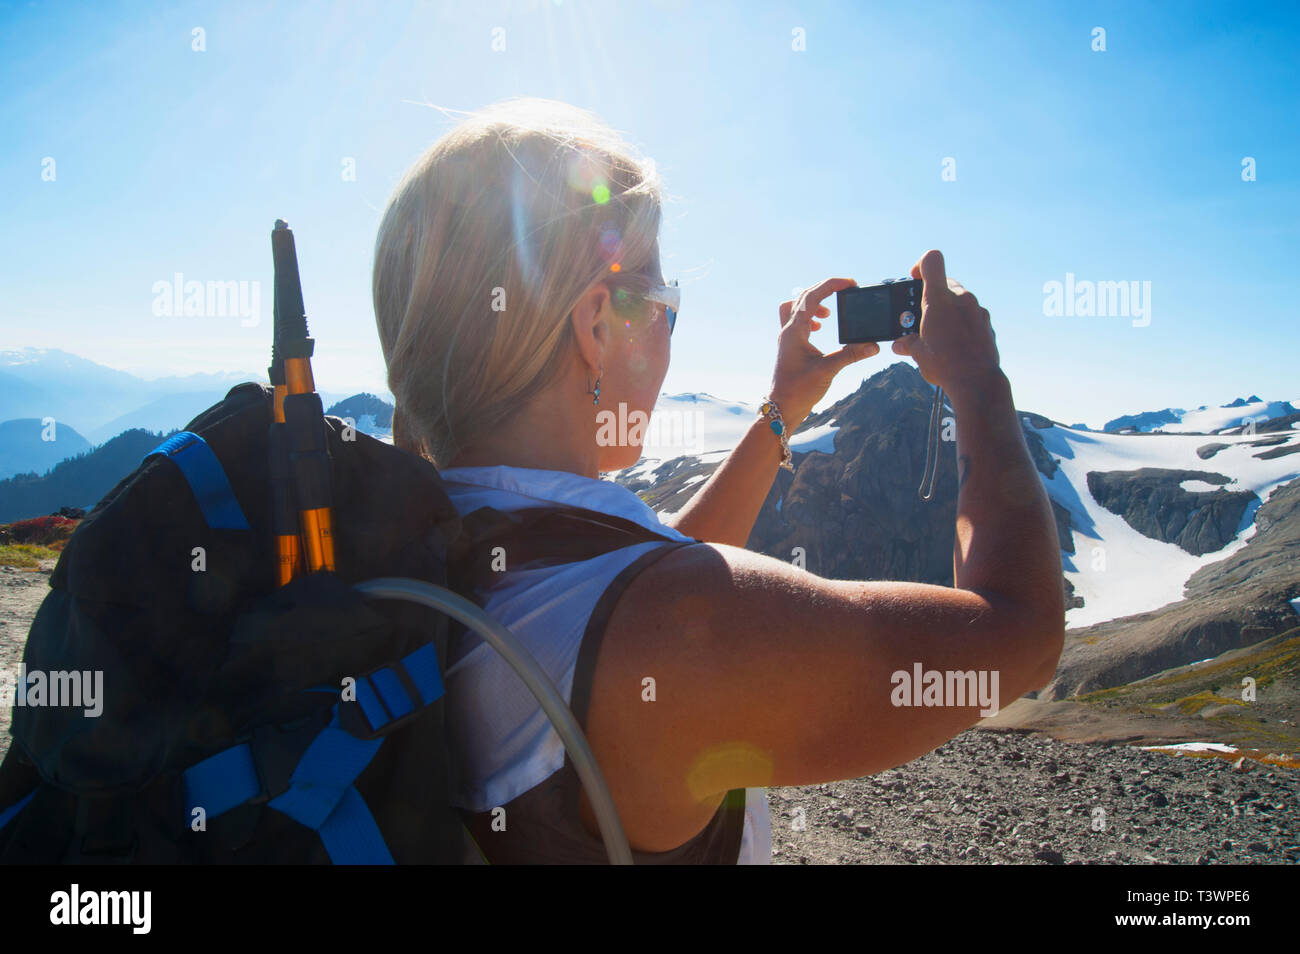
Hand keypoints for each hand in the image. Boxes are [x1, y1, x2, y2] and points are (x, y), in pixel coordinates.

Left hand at [768, 277, 878, 427]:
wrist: (782, 407)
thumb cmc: (798, 391)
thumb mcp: (827, 371)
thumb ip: (850, 355)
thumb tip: (873, 345)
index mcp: (794, 331)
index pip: (812, 297)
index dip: (831, 285)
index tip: (850, 283)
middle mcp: (788, 331)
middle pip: (803, 296)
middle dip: (825, 290)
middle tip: (845, 290)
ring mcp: (788, 338)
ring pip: (796, 307)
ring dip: (814, 302)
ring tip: (829, 313)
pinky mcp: (790, 346)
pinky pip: (797, 320)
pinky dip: (809, 316)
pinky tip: (820, 328)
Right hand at [892, 250, 1000, 392]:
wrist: (976, 381)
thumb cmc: (945, 365)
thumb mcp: (918, 353)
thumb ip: (908, 343)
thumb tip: (900, 344)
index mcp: (939, 300)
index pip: (932, 261)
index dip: (920, 265)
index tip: (915, 278)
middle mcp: (961, 299)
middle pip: (945, 282)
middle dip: (932, 296)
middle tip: (923, 315)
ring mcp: (977, 310)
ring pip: (959, 299)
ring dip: (948, 310)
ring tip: (939, 332)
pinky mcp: (987, 323)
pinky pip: (971, 315)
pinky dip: (961, 322)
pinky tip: (955, 341)